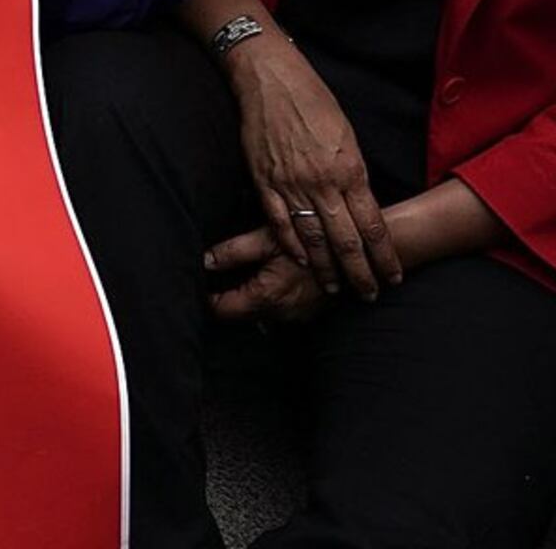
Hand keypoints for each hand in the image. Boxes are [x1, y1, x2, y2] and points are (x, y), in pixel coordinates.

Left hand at [201, 234, 327, 322]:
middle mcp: (279, 314)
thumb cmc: (314, 241)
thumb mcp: (267, 239)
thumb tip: (205, 261)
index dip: (206, 296)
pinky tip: (266, 278)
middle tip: (214, 276)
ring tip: (239, 275)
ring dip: (246, 298)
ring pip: (257, 314)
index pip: (222, 310)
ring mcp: (295, 316)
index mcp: (265, 297)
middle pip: (238, 315)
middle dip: (223, 297)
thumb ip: (233, 252)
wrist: (357, 254)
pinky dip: (266, 299)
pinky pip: (277, 311)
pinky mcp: (306, 312)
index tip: (199, 282)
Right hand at [227, 39, 402, 297]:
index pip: (373, 225)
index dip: (385, 255)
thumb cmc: (315, 101)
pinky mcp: (265, 181)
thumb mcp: (347, 135)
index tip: (394, 275)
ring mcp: (292, 184)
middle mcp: (323, 182)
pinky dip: (290, 244)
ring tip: (336, 287)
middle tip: (370, 293)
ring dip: (327, 267)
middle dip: (361, 272)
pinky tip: (301, 260)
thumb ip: (354, 173)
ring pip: (313, 237)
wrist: (273, 80)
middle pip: (346, 240)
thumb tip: (361, 204)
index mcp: (350, 169)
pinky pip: (279, 222)